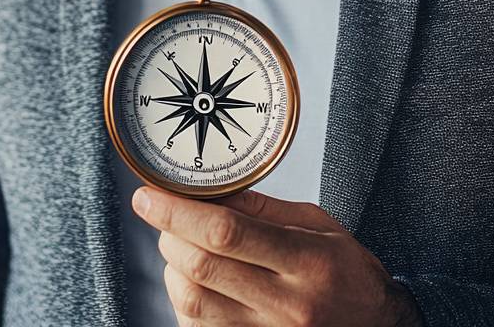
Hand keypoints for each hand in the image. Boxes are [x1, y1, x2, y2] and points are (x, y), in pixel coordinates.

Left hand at [132, 187, 422, 326]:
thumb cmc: (348, 274)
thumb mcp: (317, 226)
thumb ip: (261, 209)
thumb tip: (204, 186)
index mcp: (307, 263)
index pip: (226, 232)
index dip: (176, 211)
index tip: (146, 195)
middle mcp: (289, 308)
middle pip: (201, 268)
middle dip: (168, 235)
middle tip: (162, 216)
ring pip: (193, 304)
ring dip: (172, 270)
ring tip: (180, 250)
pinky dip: (185, 305)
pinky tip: (195, 285)